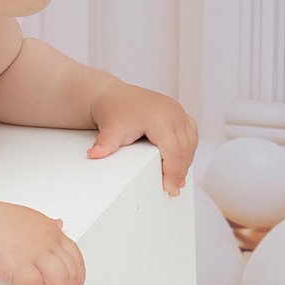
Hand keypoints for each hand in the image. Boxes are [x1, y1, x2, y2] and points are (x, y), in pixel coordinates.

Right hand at [0, 198, 85, 284]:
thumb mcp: (25, 218)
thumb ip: (44, 227)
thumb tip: (60, 225)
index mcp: (50, 231)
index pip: (75, 259)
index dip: (75, 281)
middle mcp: (46, 240)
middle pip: (71, 273)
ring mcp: (32, 250)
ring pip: (60, 281)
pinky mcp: (15, 262)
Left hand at [87, 80, 198, 196]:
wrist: (114, 96)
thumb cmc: (114, 110)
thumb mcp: (111, 129)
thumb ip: (105, 143)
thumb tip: (94, 154)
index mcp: (160, 117)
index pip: (174, 150)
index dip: (173, 171)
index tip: (169, 187)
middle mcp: (173, 113)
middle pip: (185, 149)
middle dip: (180, 171)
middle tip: (173, 189)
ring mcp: (178, 111)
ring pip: (190, 142)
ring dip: (185, 161)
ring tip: (177, 180)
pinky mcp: (179, 113)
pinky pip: (191, 134)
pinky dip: (188, 149)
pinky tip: (181, 162)